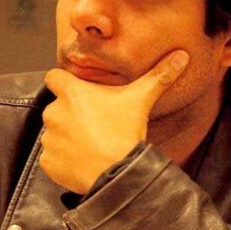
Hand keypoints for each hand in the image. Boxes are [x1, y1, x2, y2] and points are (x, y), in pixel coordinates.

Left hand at [40, 50, 189, 192]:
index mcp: (71, 93)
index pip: (53, 77)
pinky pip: (52, 157)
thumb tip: (182, 56)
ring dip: (66, 137)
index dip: (63, 83)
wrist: (117, 173)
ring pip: (54, 134)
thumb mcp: (141, 99)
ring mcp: (49, 139)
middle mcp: (54, 113)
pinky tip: (82, 161)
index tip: (75, 92)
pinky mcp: (48, 161)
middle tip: (92, 124)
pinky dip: (63, 160)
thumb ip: (159, 76)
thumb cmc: (125, 133)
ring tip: (89, 145)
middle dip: (70, 115)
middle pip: (57, 108)